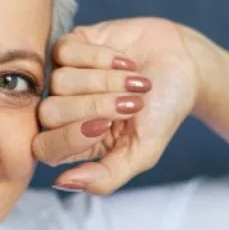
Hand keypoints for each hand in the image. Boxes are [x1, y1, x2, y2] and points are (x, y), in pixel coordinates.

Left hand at [32, 17, 205, 194]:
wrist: (184, 66)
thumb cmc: (162, 111)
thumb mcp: (143, 152)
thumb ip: (106, 177)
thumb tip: (63, 184)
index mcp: (75, 143)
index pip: (44, 148)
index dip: (69, 137)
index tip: (103, 127)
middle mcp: (63, 110)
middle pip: (50, 113)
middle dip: (96, 106)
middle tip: (130, 103)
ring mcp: (64, 77)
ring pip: (60, 81)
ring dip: (105, 80)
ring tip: (134, 80)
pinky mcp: (71, 46)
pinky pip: (65, 51)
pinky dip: (100, 56)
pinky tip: (124, 60)